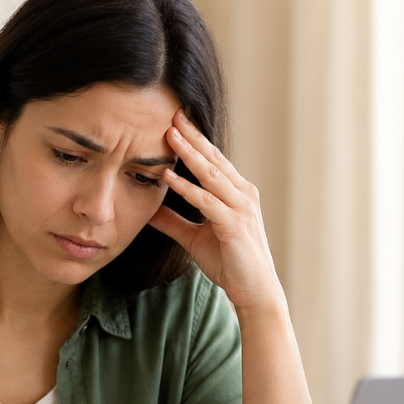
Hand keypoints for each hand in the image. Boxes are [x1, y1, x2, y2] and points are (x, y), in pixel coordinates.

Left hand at [149, 110, 284, 315]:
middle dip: (192, 135)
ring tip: (168, 134)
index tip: (175, 120)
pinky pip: (207, 202)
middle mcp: (242, 194)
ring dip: (188, 153)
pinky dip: (187, 188)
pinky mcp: (234, 226)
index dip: (194, 139)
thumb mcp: (193, 237)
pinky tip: (169, 177)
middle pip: (213, 158)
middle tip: (172, 113)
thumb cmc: (230, 263)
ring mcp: (241, 208)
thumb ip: (173, 221)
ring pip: (211, 174)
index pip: (212, 159)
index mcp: (235, 193)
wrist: (254, 291)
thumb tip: (149, 208)